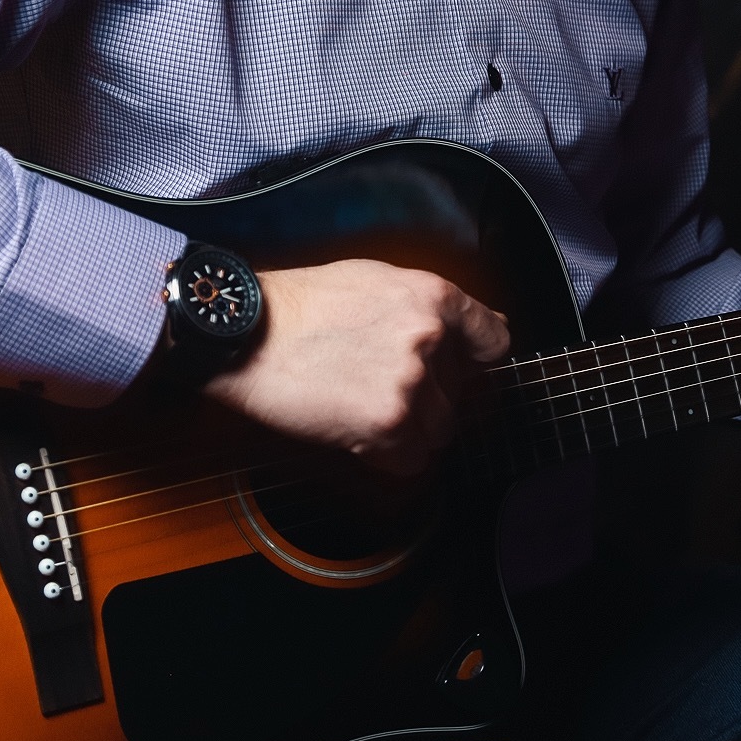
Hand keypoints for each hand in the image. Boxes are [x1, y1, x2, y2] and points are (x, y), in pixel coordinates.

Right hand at [200, 258, 509, 475]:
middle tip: (381, 385)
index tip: (461, 369)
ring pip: (440, 430)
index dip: (475, 359)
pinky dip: (388, 455)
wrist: (246, 331)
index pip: (495, 340)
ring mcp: (411, 385)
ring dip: (409, 429)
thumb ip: (427, 306)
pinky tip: (356, 428)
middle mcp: (430, 339)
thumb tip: (471, 330)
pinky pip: (412, 460)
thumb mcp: (375, 280)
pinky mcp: (386, 425)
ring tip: (363, 405)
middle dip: (430, 397)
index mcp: (433, 297)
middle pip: (462, 393)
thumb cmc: (301, 304)